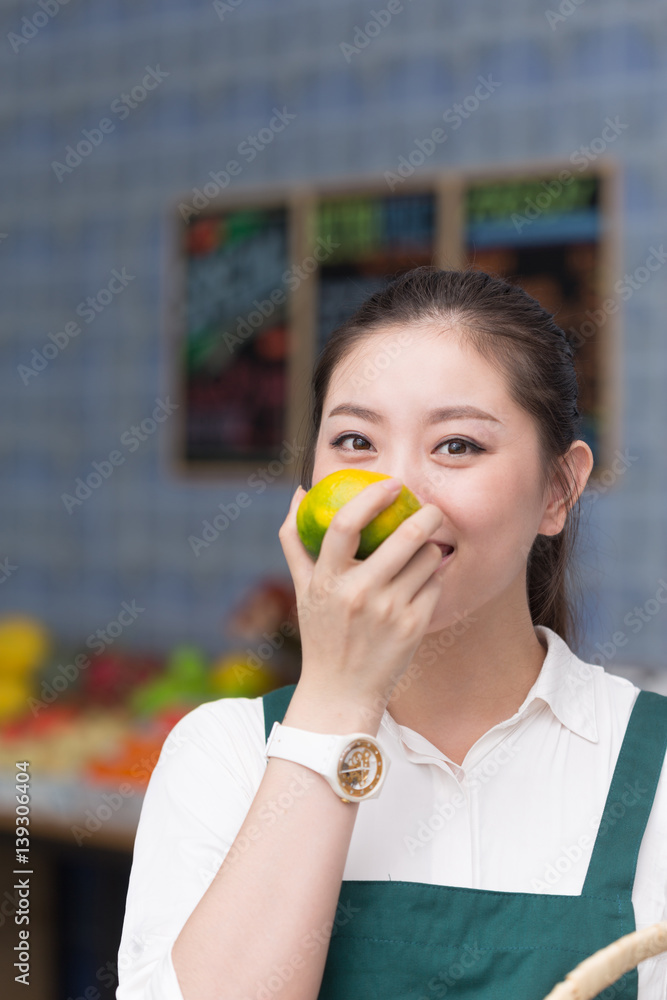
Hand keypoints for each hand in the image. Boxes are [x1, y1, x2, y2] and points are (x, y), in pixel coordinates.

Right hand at [278, 479, 445, 716]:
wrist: (341, 691)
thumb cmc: (321, 632)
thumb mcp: (302, 588)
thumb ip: (295, 539)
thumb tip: (300, 492)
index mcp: (327, 580)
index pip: (345, 524)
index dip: (372, 497)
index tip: (391, 485)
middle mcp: (358, 594)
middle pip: (404, 537)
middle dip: (426, 515)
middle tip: (430, 508)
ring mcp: (389, 611)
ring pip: (427, 558)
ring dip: (430, 548)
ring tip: (422, 551)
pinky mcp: (413, 627)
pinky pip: (434, 584)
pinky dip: (432, 577)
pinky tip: (421, 582)